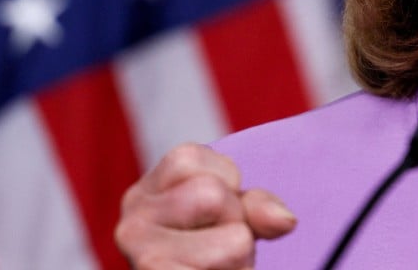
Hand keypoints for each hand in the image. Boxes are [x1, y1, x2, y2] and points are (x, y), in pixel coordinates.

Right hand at [115, 142, 296, 268]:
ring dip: (242, 258)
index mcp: (144, 194)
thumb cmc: (215, 252)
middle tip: (219, 247)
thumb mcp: (234, 215)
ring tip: (221, 268)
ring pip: (234, 241)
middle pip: (213, 195)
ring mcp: (144, 262)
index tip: (213, 214)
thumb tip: (285, 221)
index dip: (225, 183)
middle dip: (235, 222)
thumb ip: (257, 205)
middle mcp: (132, 227)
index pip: (192, 159)